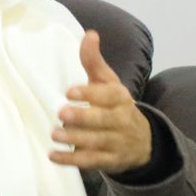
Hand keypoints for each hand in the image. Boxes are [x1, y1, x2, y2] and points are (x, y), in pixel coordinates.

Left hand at [50, 30, 152, 173]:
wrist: (142, 141)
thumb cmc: (115, 105)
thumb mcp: (108, 83)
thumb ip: (94, 62)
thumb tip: (90, 34)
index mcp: (121, 98)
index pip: (109, 95)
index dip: (91, 93)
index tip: (70, 92)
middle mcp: (121, 120)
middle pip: (103, 120)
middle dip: (83, 117)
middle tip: (61, 113)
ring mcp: (117, 143)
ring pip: (96, 142)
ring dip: (74, 140)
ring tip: (54, 134)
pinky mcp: (109, 161)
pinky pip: (91, 162)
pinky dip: (72, 161)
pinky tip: (53, 156)